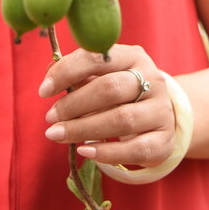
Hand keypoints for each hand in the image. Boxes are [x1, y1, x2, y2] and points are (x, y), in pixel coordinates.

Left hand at [38, 44, 175, 167]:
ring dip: (83, 129)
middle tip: (50, 118)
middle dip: (73, 104)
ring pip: (121, 119)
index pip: (98, 57)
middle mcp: (152, 80)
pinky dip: (107, 153)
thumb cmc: (122, 93)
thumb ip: (78, 74)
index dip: (67, 71)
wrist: (161, 117)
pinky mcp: (165, 140)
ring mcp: (161, 110)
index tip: (43, 90)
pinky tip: (85, 152)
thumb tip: (49, 74)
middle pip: (110, 89)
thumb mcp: (103, 77)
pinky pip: (135, 149)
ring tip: (57, 135)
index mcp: (133, 56)